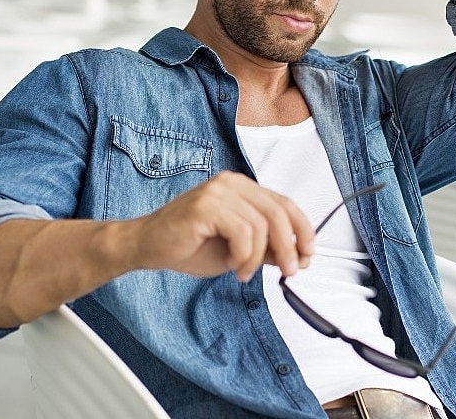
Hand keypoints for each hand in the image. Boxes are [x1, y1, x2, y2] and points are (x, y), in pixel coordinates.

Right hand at [130, 172, 314, 281]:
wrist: (146, 246)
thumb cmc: (188, 245)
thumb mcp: (237, 250)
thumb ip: (265, 247)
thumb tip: (297, 255)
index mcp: (241, 188)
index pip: (284, 203)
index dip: (303, 229)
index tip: (309, 254)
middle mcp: (232, 183)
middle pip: (279, 212)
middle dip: (290, 245)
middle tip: (291, 270)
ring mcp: (218, 191)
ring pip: (262, 225)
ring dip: (260, 257)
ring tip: (245, 272)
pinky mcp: (206, 205)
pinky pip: (243, 232)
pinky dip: (244, 256)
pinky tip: (234, 266)